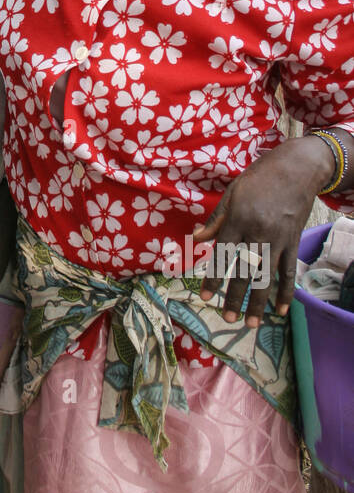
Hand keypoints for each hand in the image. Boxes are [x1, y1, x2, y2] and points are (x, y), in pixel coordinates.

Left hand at [192, 136, 333, 325]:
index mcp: (239, 219)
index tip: (205, 296)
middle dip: (235, 297)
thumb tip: (196, 239)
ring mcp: (279, 239)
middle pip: (244, 271)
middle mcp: (259, 232)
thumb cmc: (259, 178)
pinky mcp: (293, 242)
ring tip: (250, 323)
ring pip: (267, 277)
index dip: (213, 277)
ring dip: (258, 302)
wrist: (297, 169)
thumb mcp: (232, 193)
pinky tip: (281, 310)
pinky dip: (286, 293)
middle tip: (227, 317)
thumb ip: (216, 220)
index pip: (222, 254)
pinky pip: (289, 272)